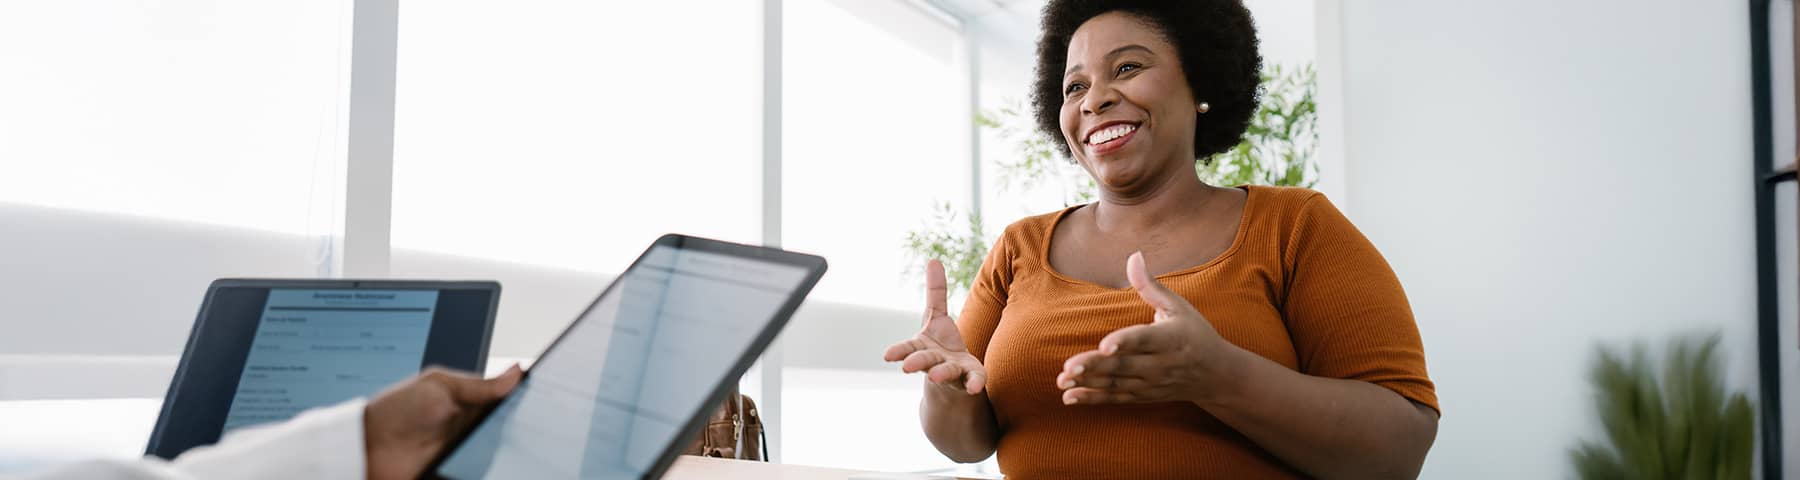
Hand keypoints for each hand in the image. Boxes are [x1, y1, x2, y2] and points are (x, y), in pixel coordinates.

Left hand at [363, 365, 522, 479]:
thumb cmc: (396, 410)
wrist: (366, 448)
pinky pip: (482, 470)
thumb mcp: (439, 387)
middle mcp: (470, 427)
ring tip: (522, 446)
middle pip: (507, 428)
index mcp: (468, 402)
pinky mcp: (457, 469)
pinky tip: (501, 465)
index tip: (542, 398)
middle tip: (535, 425)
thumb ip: (480, 384)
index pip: (506, 401)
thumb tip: (517, 371)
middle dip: (522, 426)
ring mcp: (465, 451)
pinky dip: (490, 469)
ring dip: (507, 449)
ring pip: (498, 451)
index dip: (524, 400)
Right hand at [883, 259, 987, 394]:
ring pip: (945, 372)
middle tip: (907, 367)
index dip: (899, 351)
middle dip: (916, 362)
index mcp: (923, 347)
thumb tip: (933, 259)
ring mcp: (952, 371)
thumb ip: (935, 292)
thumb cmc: (940, 342)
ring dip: (940, 373)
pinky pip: (973, 381)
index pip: (908, 348)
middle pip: (924, 361)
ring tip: (934, 376)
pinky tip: (975, 388)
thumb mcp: (937, 316)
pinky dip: (974, 384)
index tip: (887, 356)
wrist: (954, 376)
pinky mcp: (970, 378)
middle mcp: (934, 361)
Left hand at [1055, 252, 1244, 404]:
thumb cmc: (1195, 333)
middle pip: (1124, 365)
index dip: (1124, 342)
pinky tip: (1069, 396)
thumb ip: (1151, 286)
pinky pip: (1115, 398)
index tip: (1104, 345)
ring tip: (1062, 380)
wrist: (1216, 376)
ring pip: (1116, 384)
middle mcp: (1160, 364)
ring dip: (1088, 382)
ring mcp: (1150, 383)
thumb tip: (1134, 256)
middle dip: (1095, 366)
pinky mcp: (1143, 395)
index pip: (1144, 339)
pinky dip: (1092, 398)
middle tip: (1069, 365)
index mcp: (1170, 338)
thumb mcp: (1179, 307)